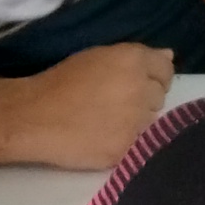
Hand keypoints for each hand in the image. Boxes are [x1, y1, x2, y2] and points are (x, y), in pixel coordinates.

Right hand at [11, 42, 175, 170]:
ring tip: (109, 121)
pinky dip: (126, 141)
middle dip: (145, 98)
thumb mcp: (99, 56)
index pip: (166, 69)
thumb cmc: (63, 81)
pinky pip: (138, 143)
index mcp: (133, 60)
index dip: (154, 76)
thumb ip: (137, 57)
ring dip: (137, 121)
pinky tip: (105, 136)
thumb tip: (169, 56)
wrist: (34, 116)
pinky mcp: (126, 148)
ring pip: (151, 121)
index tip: (139, 83)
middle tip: (117, 103)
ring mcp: (135, 121)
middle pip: (160, 96)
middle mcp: (140, 89)